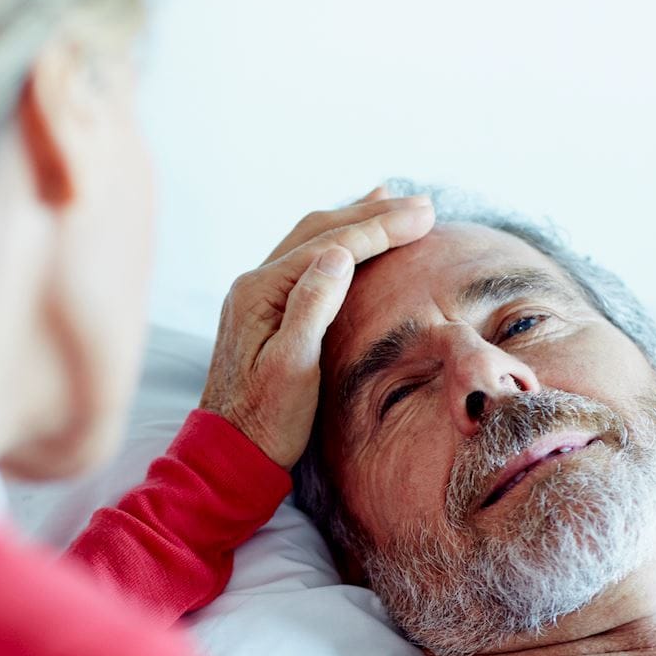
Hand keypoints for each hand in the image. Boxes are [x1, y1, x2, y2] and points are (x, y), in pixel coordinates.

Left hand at [198, 186, 434, 468]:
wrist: (230, 455)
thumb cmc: (265, 420)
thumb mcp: (293, 368)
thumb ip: (313, 307)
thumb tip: (339, 254)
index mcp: (261, 292)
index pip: (331, 245)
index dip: (381, 227)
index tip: (425, 215)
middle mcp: (254, 285)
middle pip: (320, 232)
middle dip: (372, 214)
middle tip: (423, 205)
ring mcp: (257, 297)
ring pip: (311, 241)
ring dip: (353, 221)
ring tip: (389, 200)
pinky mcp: (265, 314)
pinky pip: (305, 263)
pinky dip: (336, 245)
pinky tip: (351, 246)